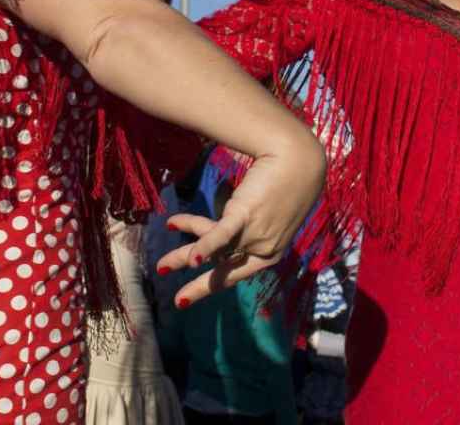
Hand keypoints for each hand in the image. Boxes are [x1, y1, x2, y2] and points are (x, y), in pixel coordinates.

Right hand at [155, 138, 324, 306]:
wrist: (298, 158)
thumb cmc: (285, 180)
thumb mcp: (269, 211)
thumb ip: (248, 224)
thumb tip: (224, 226)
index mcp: (271, 250)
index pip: (237, 273)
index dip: (212, 285)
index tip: (190, 296)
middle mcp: (263, 247)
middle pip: (223, 269)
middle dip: (198, 286)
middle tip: (178, 301)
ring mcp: (255, 233)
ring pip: (213, 248)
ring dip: (184, 254)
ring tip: (162, 266)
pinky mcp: (245, 213)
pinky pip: (220, 235)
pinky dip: (205, 247)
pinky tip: (193, 258)